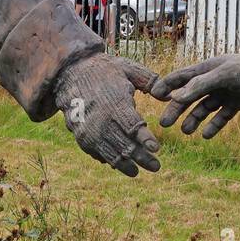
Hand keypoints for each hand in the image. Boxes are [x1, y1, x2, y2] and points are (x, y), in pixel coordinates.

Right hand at [53, 55, 159, 177]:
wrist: (69, 75)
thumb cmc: (104, 71)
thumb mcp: (128, 69)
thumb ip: (150, 81)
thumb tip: (170, 96)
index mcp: (116, 103)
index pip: (133, 126)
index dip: (145, 139)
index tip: (156, 149)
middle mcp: (102, 120)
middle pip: (124, 145)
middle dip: (142, 158)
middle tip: (156, 167)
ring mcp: (90, 131)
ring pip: (110, 154)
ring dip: (125, 165)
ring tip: (137, 171)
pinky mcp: (82, 137)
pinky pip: (97, 153)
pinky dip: (109, 159)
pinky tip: (119, 163)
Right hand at [151, 54, 239, 138]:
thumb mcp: (222, 75)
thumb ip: (199, 86)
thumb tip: (175, 98)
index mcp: (209, 67)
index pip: (183, 76)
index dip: (168, 85)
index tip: (153, 96)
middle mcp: (215, 80)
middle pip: (191, 96)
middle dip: (177, 109)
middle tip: (164, 124)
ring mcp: (227, 92)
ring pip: (205, 107)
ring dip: (194, 119)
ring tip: (185, 132)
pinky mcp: (238, 103)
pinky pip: (222, 116)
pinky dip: (214, 125)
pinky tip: (206, 136)